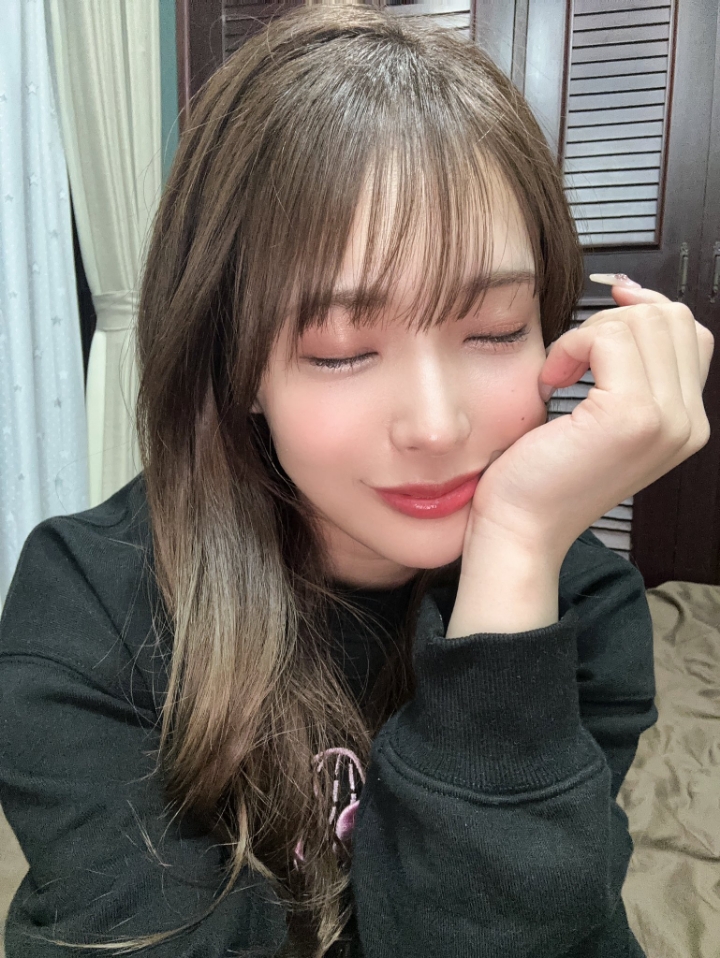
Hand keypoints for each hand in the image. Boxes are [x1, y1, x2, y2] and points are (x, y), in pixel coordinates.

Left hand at [464, 284, 714, 566]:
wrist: (519, 527)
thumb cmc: (541, 473)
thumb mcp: (600, 414)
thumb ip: (629, 366)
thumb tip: (629, 293)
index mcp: (685, 423)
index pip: (690, 332)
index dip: (644, 309)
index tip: (598, 317)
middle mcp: (689, 424)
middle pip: (671, 318)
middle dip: (611, 321)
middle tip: (568, 358)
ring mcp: (667, 420)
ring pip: (643, 322)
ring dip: (587, 334)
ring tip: (557, 374)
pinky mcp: (633, 417)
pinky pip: (608, 338)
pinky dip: (570, 347)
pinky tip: (550, 382)